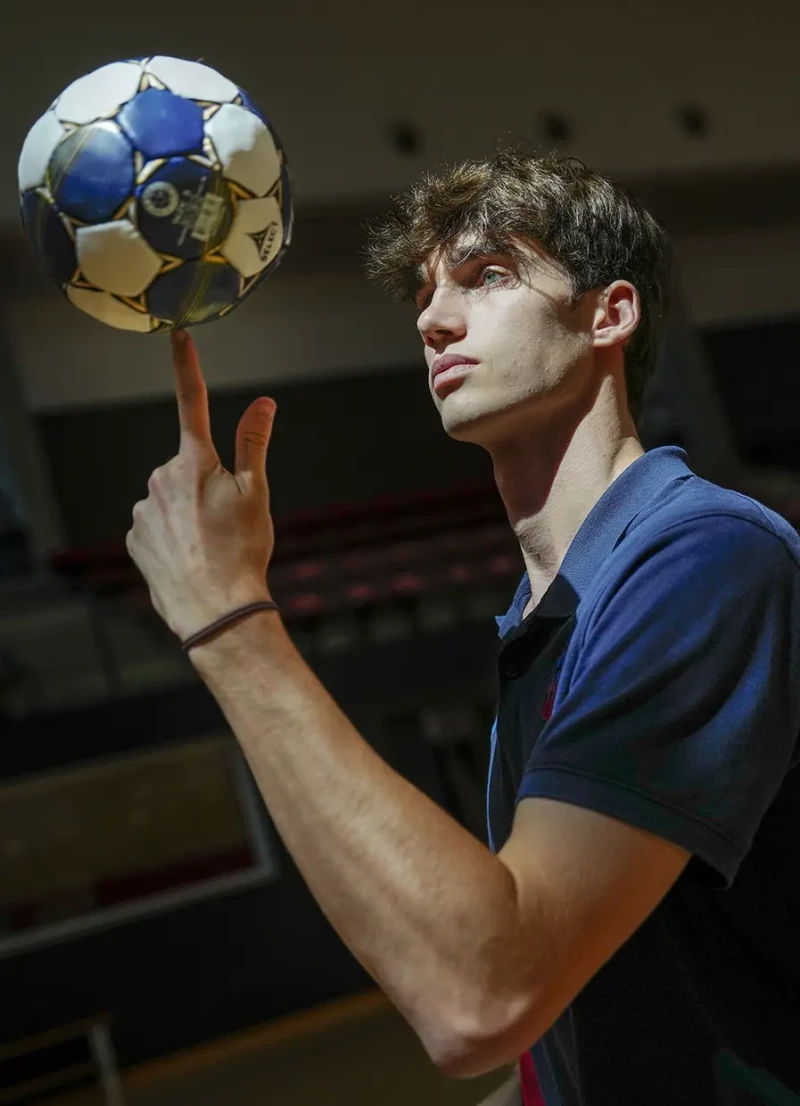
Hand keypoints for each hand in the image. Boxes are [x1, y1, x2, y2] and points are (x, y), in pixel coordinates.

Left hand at [126, 331, 275, 641]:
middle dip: (203, 483)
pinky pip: (155, 526)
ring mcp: (143, 510)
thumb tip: (264, 402)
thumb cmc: (242, 551)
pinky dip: (171, 536)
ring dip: (187, 513)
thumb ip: (255, 443)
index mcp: (195, 462)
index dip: (187, 365)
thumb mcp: (256, 494)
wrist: (215, 608)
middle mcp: (161, 478)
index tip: (179, 334)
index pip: (193, 402)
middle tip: (227, 520)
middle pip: (187, 467)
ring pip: (169, 498)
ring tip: (209, 545)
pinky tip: (189, 557)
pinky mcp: (134, 538)